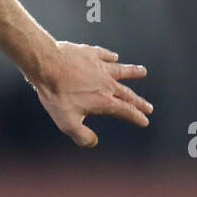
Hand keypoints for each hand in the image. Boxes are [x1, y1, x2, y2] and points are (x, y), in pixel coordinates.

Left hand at [28, 41, 152, 146]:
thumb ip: (82, 136)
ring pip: (121, 70)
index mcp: (103, 101)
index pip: (125, 111)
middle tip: (149, 107)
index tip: (144, 121)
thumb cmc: (57, 96)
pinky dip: (111, 56)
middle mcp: (106, 83)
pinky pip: (104, 55)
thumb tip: (93, 142)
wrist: (48, 66)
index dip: (136, 117)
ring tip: (143, 71)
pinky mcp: (90, 53)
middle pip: (127, 93)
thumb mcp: (67, 123)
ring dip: (132, 71)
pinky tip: (114, 56)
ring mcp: (99, 67)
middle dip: (139, 102)